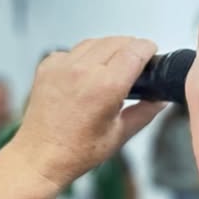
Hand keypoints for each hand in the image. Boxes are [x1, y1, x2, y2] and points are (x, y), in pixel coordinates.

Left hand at [11, 37, 165, 192]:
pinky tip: (87, 74)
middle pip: (117, 41)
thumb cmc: (76, 152)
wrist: (39, 157)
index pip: (135, 50)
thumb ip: (145, 113)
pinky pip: (73, 51)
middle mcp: (83, 70)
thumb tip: (160, 100)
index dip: (148, 49)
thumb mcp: (119, 135)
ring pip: (95, 42)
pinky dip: (84, 56)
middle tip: (136, 64)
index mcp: (106, 86)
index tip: (152, 53)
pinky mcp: (47, 66)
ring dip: (108, 49)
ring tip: (112, 68)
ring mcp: (62, 65)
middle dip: (131, 48)